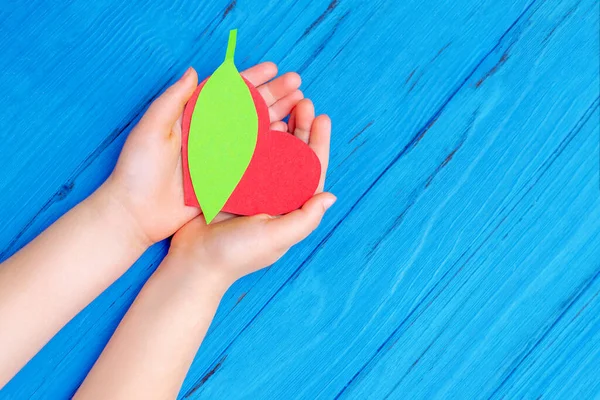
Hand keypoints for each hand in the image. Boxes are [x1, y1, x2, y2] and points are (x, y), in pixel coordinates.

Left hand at [103, 63, 304, 245]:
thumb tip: (194, 71)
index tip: (273, 69)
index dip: (250, 79)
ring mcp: (220, 157)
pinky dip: (271, 148)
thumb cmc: (138, 169)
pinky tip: (288, 137)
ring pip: (255, 132)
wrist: (136, 212)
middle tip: (296, 83)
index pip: (226, 92)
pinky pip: (253, 160)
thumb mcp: (151, 128)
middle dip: (273, 94)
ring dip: (278, 117)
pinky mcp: (225, 178)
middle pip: (247, 109)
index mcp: (193, 118)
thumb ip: (173, 100)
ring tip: (300, 105)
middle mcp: (210, 135)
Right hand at [169, 99, 334, 286]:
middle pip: (294, 155)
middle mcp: (274, 195)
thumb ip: (305, 218)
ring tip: (282, 102)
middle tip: (301, 101)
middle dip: (301, 127)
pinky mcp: (230, 182)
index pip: (312, 171)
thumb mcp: (276, 237)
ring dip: (278, 125)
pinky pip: (246, 153)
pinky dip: (252, 134)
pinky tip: (254, 117)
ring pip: (271, 149)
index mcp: (290, 207)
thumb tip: (331, 196)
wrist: (194, 262)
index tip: (322, 117)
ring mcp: (252, 187)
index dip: (319, 143)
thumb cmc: (238, 253)